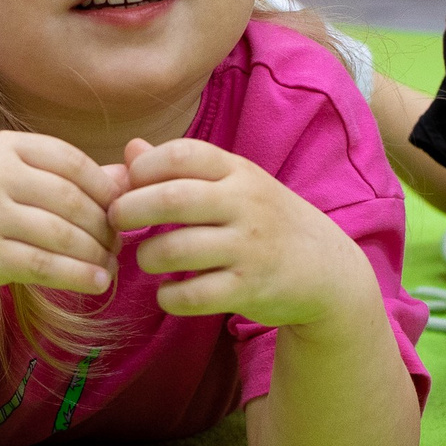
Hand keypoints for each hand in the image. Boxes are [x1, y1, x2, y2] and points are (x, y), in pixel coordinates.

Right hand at [0, 131, 120, 315]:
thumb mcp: (24, 189)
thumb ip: (74, 180)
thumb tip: (131, 177)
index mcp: (3, 146)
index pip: (71, 161)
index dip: (106, 189)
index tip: (124, 213)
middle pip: (69, 199)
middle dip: (103, 227)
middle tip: (119, 247)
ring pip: (60, 234)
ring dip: (94, 255)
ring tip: (111, 268)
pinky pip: (43, 265)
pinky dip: (77, 276)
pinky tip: (98, 284)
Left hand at [108, 138, 353, 327]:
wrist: (327, 269)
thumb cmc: (265, 220)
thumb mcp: (233, 184)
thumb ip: (181, 169)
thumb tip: (131, 149)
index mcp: (238, 172)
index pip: (181, 154)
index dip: (143, 168)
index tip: (129, 185)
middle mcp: (245, 205)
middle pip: (173, 199)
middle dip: (130, 210)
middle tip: (118, 221)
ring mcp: (249, 248)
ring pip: (176, 249)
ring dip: (147, 256)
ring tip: (148, 259)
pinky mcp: (249, 288)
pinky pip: (193, 295)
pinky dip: (169, 296)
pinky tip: (168, 292)